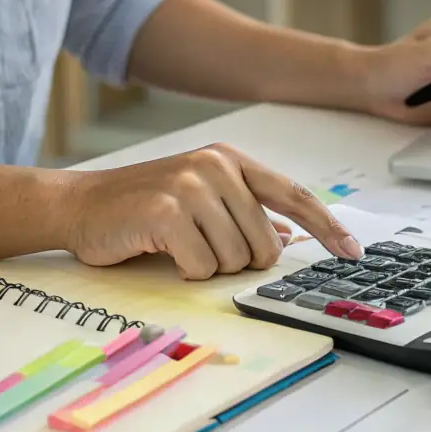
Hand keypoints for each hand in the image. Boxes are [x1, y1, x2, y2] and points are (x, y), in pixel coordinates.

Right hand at [61, 144, 361, 279]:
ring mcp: (191, 185)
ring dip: (206, 266)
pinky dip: (184, 270)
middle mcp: (215, 166)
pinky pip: (201, 265)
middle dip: (237, 262)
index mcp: (231, 161)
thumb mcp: (200, 200)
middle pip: (264, 244)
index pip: (295, 195)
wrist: (78, 205)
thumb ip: (246, 213)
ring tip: (176, 246)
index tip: (352, 251)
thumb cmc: (142, 208)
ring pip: (234, 259)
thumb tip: (289, 235)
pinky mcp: (166, 210)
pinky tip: (161, 250)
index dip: (328, 226)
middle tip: (199, 250)